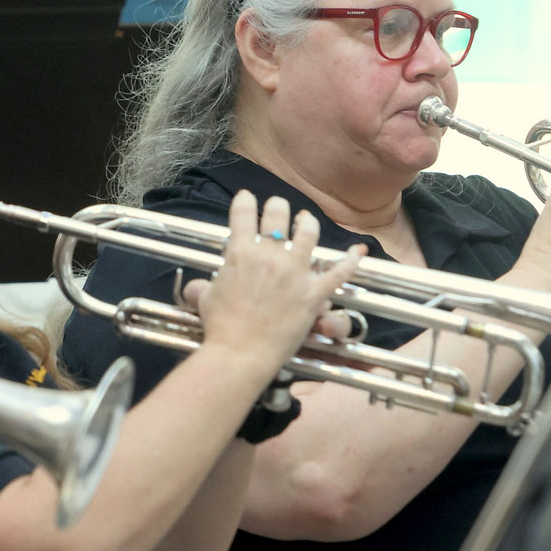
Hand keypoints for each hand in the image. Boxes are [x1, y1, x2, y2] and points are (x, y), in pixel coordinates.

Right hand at [182, 191, 363, 368]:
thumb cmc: (220, 328)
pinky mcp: (314, 293)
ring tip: (306, 220)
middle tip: (278, 208)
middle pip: (278, 215)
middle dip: (277, 206)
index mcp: (240, 253)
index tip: (246, 197)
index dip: (244, 200)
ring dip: (307, 222)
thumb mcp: (204, 300)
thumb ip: (201, 287)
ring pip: (308, 233)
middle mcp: (269, 256)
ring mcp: (294, 273)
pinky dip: (351, 259)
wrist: (240, 354)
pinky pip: (338, 272)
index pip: (243, 213)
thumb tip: (192, 288)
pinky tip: (358, 250)